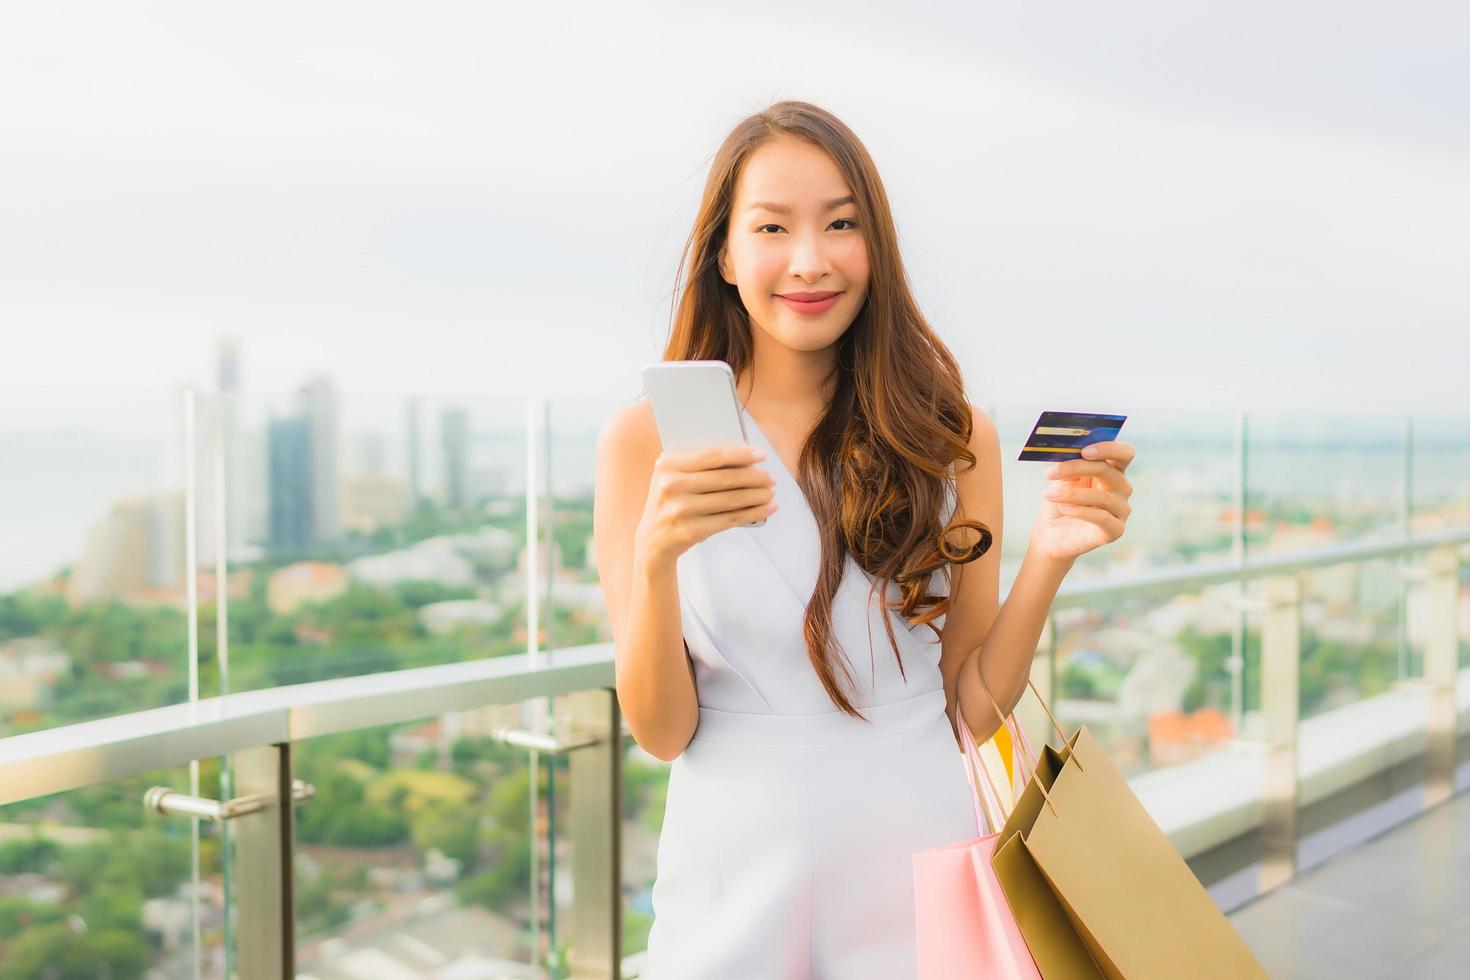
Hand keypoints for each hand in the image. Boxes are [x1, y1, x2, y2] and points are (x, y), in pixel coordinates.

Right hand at [634, 444, 777, 567]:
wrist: (652, 539)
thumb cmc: (671, 501)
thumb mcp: (673, 477)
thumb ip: (699, 465)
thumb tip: (745, 459)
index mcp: (667, 465)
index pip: (712, 456)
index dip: (740, 454)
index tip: (760, 454)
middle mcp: (671, 486)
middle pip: (725, 478)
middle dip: (755, 477)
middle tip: (770, 478)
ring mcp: (681, 510)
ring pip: (732, 499)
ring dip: (758, 496)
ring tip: (770, 493)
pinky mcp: (692, 531)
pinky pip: (731, 519)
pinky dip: (753, 513)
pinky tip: (766, 508)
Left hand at [1028, 442, 1135, 563]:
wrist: (1050, 535)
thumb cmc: (1058, 502)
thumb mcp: (1061, 480)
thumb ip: (1069, 466)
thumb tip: (1069, 452)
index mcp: (1112, 470)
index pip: (1124, 453)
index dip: (1108, 448)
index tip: (1084, 450)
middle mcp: (1122, 489)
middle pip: (1109, 471)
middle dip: (1077, 468)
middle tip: (1051, 472)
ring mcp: (1121, 510)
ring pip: (1102, 496)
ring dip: (1071, 494)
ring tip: (1048, 495)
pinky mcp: (1115, 530)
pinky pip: (1101, 517)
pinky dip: (1079, 511)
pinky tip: (1063, 508)